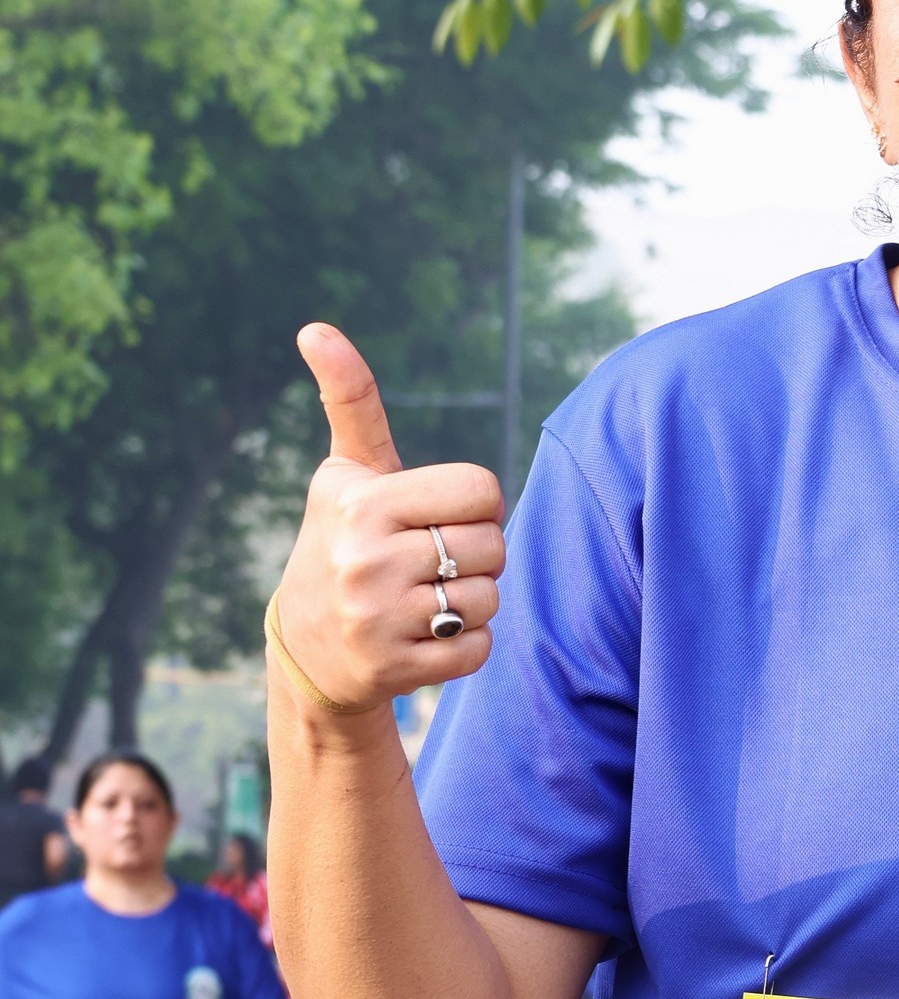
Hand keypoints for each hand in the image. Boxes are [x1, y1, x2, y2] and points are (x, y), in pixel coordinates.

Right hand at [271, 325, 504, 711]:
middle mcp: (365, 560)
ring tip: (428, 599)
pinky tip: (428, 635)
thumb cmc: (343, 541)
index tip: (440, 516)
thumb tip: (315, 327)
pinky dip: (467, 645)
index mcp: (362, 503)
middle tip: (435, 562)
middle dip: (477, 555)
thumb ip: (349, 400)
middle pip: (492, 547)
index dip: (474, 505)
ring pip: (489, 600)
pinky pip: (478, 649)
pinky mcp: (392, 671)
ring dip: (473, 602)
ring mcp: (377, 620)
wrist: (306, 648)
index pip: (481, 491)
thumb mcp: (345, 473)